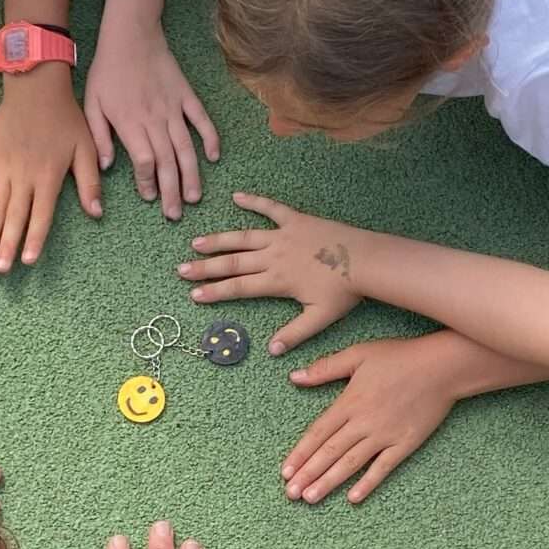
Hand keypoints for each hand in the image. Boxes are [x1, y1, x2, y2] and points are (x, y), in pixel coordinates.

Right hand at [0, 70, 102, 271]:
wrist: (35, 86)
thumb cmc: (65, 116)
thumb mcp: (86, 148)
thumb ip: (90, 182)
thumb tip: (96, 213)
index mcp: (49, 177)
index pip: (41, 216)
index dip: (34, 240)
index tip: (28, 261)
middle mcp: (24, 176)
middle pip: (15, 217)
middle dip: (7, 246)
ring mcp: (3, 167)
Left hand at [84, 22, 219, 220]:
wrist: (130, 36)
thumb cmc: (107, 71)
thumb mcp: (91, 104)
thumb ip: (99, 137)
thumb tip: (108, 166)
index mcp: (130, 124)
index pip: (145, 162)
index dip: (149, 183)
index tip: (149, 198)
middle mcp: (155, 120)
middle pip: (167, 162)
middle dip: (172, 191)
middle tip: (176, 214)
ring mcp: (174, 108)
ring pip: (186, 148)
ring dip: (192, 175)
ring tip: (195, 197)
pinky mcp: (186, 96)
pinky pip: (202, 121)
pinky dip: (210, 139)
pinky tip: (213, 157)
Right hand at [178, 192, 361, 355]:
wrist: (366, 260)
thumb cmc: (345, 291)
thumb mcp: (320, 318)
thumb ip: (294, 333)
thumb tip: (272, 351)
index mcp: (277, 281)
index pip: (239, 287)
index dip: (214, 291)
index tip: (194, 294)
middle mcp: (274, 257)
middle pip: (233, 263)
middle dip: (205, 268)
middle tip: (182, 270)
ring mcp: (283, 236)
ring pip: (244, 237)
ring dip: (219, 240)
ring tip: (196, 242)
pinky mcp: (295, 220)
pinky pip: (271, 208)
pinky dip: (254, 201)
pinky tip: (237, 197)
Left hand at [282, 331, 486, 503]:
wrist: (443, 367)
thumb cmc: (400, 357)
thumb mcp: (358, 354)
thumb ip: (325, 368)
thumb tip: (294, 377)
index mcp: (349, 402)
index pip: (317, 433)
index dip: (300, 454)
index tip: (285, 471)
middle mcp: (364, 422)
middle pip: (329, 452)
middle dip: (308, 474)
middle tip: (291, 494)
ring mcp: (385, 435)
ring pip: (351, 463)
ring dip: (329, 482)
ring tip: (310, 498)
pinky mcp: (405, 444)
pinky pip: (383, 468)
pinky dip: (368, 483)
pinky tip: (353, 498)